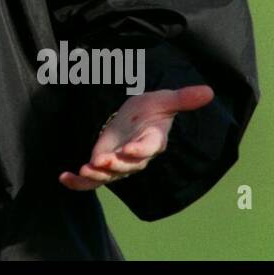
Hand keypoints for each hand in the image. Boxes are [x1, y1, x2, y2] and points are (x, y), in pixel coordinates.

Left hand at [59, 85, 214, 190]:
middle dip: (115, 165)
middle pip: (128, 165)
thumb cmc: (151, 110)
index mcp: (152, 140)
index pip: (149, 147)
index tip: (131, 149)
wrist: (135, 118)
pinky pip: (91, 180)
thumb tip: (209, 91)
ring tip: (83, 171)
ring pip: (109, 176)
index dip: (140, 149)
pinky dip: (78, 183)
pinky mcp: (103, 166)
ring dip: (96, 176)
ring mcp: (119, 163)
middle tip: (102, 161)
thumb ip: (183, 98)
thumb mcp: (164, 100)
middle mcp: (136, 157)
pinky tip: (64, 178)